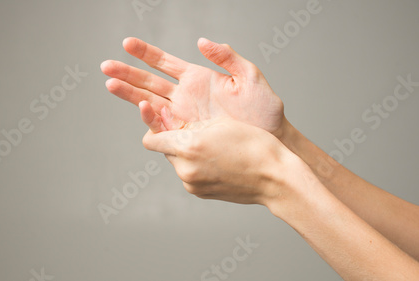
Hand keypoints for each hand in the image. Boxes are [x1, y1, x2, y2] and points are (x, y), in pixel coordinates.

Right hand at [101, 37, 285, 136]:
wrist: (271, 141)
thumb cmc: (265, 110)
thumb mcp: (250, 78)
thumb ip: (227, 58)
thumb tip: (203, 42)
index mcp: (198, 78)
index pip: (164, 62)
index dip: (145, 52)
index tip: (126, 43)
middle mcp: (186, 96)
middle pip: (149, 82)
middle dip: (127, 73)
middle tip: (106, 66)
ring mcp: (184, 116)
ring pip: (150, 103)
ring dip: (130, 94)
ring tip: (110, 84)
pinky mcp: (186, 135)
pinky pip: (163, 126)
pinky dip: (150, 118)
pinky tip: (141, 110)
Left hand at [138, 101, 296, 204]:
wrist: (275, 178)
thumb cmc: (254, 145)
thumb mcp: (220, 122)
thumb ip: (190, 121)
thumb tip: (166, 118)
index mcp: (188, 146)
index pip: (151, 139)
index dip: (152, 127)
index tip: (156, 118)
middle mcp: (185, 168)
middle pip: (164, 149)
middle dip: (175, 139)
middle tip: (197, 130)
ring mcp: (191, 184)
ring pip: (177, 162)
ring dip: (186, 152)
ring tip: (214, 146)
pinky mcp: (199, 193)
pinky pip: (188, 174)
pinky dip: (196, 165)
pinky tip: (218, 160)